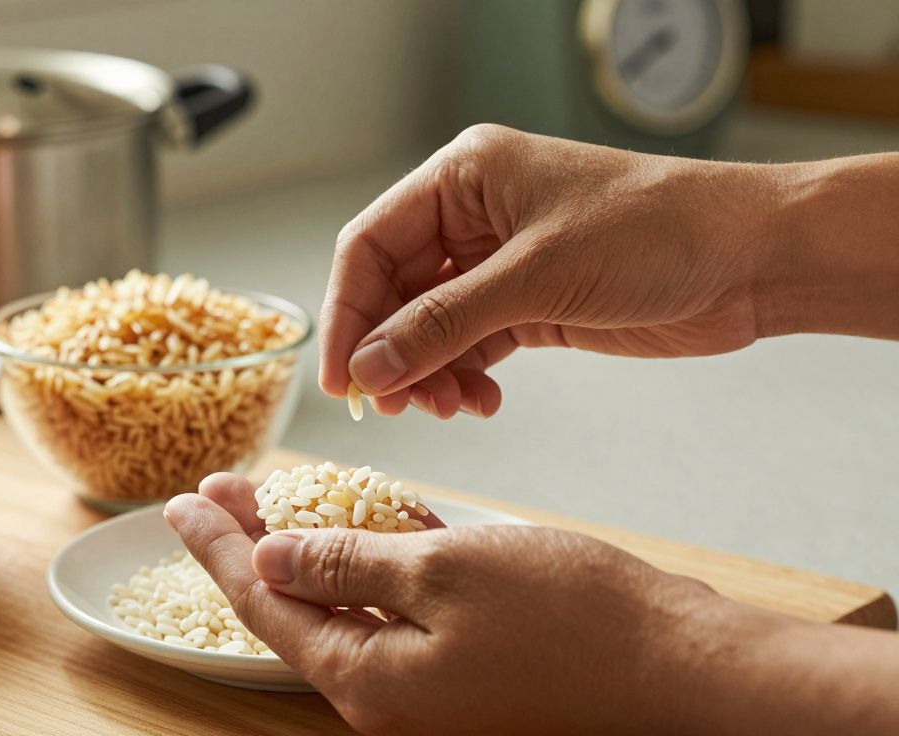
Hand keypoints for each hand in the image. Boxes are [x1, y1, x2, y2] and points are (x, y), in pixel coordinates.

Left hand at [164, 473, 732, 734]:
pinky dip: (377, 560)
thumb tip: (270, 560)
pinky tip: (361, 516)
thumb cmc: (575, 620)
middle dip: (254, 545)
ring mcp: (434, 680)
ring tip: (271, 496)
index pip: (264, 607)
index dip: (217, 550)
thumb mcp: (444, 572)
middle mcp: (392, 691)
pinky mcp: (471, 659)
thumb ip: (348, 565)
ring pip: (348, 603)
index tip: (181, 503)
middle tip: (219, 489)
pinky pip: (403, 606)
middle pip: (297, 608)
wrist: (685, 667)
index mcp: (371, 681)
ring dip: (313, 547)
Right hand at [320, 125, 783, 418]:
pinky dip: (465, 377)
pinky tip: (479, 402)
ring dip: (428, 372)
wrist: (752, 259)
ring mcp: (501, 263)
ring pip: (430, 326)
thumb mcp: (537, 276)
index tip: (341, 376)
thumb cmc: (658, 231)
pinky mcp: (531, 304)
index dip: (348, 313)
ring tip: (445, 407)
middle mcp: (473, 216)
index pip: (371, 245)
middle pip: (395, 291)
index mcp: (464, 177)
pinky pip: (471, 346)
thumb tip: (371, 365)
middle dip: (390, 351)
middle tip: (392, 406)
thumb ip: (445, 323)